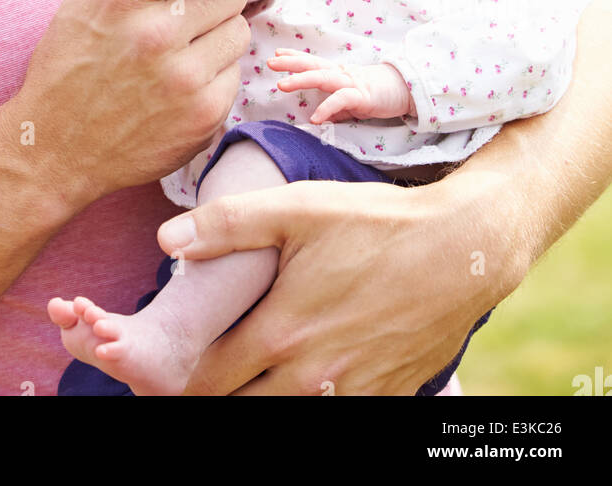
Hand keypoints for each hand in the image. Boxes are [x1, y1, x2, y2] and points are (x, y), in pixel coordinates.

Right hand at [9, 0, 312, 208]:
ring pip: (240, 29)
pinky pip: (236, 72)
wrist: (55, 147)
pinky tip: (174, 87)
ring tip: (171, 54)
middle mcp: (154, 35)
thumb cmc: (72, 55)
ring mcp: (182, 81)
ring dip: (216, 34)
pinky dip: (213, 73)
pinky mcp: (204, 117)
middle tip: (178, 14)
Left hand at [157, 177, 507, 394]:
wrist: (461, 249)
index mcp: (280, 334)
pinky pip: (333, 418)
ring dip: (261, 395)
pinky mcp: (384, 399)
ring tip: (254, 366)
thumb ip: (226, 223)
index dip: (184, 369)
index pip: (206, 379)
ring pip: (282, 416)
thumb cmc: (376, 223)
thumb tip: (165, 239)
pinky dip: (310, 401)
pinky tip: (308, 371)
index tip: (178, 351)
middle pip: (238, 407)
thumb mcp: (297, 207)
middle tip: (211, 361)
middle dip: (218, 388)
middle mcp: (311, 378)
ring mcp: (350, 395)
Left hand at [267, 51, 414, 121]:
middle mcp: (341, 74)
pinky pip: (341, 101)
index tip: (276, 54)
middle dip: (291, 63)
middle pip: (312, 65)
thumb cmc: (377, 94)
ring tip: (281, 85)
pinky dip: (327, 108)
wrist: (406, 91)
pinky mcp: (362, 96)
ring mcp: (351, 83)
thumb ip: (335, 108)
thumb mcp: (351, 101)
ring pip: (322, 78)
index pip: (313, 62)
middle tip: (270, 63)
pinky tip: (314, 118)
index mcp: (338, 73)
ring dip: (300, 80)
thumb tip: (319, 118)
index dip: (295, 57)